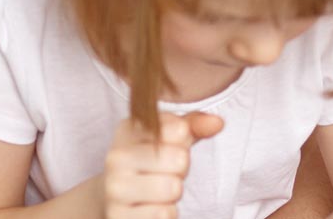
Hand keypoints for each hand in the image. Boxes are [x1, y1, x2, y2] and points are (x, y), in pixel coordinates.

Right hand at [103, 111, 224, 218]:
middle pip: (180, 159)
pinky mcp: (119, 216)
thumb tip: (217, 123)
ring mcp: (115, 189)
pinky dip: (166, 213)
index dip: (184, 142)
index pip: (178, 129)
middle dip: (181, 170)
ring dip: (174, 193)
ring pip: (172, 188)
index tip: (168, 147)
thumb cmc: (148, 164)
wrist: (114, 199)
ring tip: (158, 190)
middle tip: (165, 173)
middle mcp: (116, 157)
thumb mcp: (169, 139)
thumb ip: (193, 126)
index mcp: (128, 129)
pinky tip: (150, 207)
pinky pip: (165, 214)